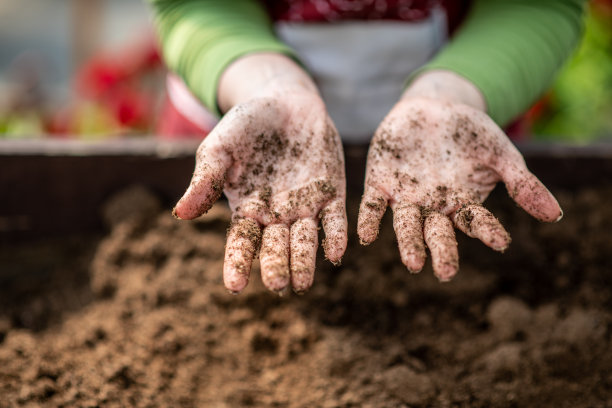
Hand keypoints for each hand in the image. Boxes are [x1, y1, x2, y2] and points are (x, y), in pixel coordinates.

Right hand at [173, 54, 346, 293]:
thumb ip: (205, 179)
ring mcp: (305, 206)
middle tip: (277, 285)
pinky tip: (336, 252)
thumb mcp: (219, 148)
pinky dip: (335, 235)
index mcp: (247, 210)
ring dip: (305, 261)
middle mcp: (277, 215)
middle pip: (275, 247)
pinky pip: (334, 219)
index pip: (241, 243)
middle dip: (276, 265)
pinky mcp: (331, 193)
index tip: (235, 286)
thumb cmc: (245, 125)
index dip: (237, 263)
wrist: (284, 99)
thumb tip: (180, 213)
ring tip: (302, 283)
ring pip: (305, 240)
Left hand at [358, 72, 561, 280]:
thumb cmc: (470, 132)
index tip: (501, 242)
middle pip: (437, 233)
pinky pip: (372, 206)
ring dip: (407, 242)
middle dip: (441, 251)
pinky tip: (366, 236)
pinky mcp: (379, 183)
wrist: (433, 106)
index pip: (476, 221)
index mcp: (462, 203)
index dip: (488, 231)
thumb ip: (521, 182)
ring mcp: (405, 197)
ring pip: (405, 225)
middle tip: (444, 272)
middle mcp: (432, 207)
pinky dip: (369, 220)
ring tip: (412, 262)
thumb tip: (555, 214)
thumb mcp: (499, 152)